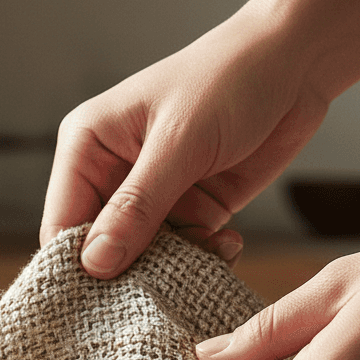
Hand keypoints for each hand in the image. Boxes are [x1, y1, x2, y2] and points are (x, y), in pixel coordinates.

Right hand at [39, 3, 328, 276]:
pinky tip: (229, 241)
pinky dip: (204, 257)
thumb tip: (94, 264)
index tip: (104, 299)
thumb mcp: (180, 143)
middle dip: (131, 271)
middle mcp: (112, 174)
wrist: (297, 61)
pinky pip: (184, 252)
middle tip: (162, 286)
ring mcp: (152, 195)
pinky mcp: (191, 209)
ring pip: (144, 258)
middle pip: (101, 249)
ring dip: (175, 265)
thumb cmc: (230, 79)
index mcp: (87, 147)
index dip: (77, 266)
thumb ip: (137, 206)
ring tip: (210, 249)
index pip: (62, 224)